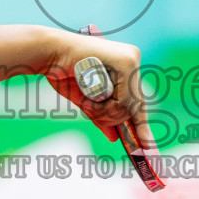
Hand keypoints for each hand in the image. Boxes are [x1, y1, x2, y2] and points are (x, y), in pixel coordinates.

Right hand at [40, 30, 155, 149]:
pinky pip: (122, 102)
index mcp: (126, 66)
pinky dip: (102, 108)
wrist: (49, 53)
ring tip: (85, 101)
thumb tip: (114, 137)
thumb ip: (102, 116)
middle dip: (112, 117)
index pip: (137, 100)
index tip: (148, 144)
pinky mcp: (127, 63)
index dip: (141, 124)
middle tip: (90, 111)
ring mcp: (132, 60)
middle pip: (135, 106)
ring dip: (103, 113)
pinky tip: (87, 96)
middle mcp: (133, 60)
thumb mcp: (87, 100)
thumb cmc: (63, 72)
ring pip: (129, 107)